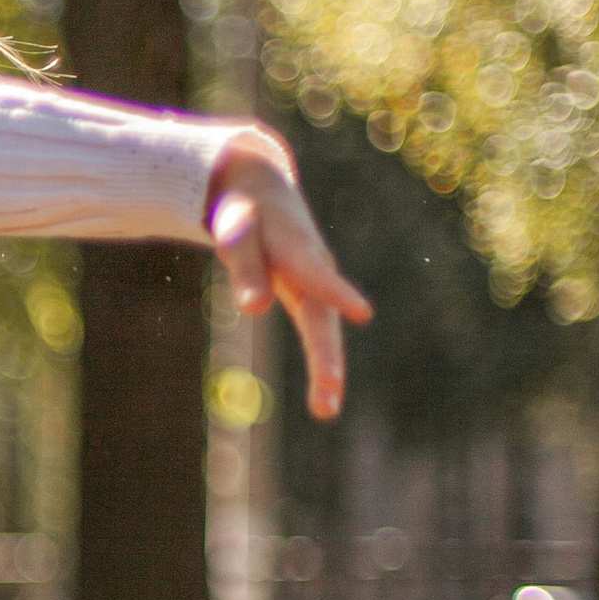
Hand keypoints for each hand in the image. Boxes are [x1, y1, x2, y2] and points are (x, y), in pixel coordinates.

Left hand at [206, 129, 372, 420]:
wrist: (258, 189)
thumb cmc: (243, 212)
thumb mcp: (236, 234)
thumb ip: (245, 268)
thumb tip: (254, 309)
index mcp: (296, 250)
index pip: (314, 274)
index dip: (335, 291)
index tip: (361, 311)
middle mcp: (315, 270)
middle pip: (323, 318)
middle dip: (326, 359)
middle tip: (328, 402)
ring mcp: (317, 284)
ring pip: (324, 329)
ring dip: (327, 369)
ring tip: (326, 410)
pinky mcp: (312, 294)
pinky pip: (319, 331)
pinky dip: (322, 362)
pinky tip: (324, 395)